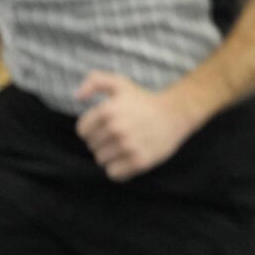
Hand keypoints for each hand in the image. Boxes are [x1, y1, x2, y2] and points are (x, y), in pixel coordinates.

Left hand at [74, 72, 198, 180]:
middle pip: (92, 146)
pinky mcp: (139, 161)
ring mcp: (128, 146)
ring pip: (101, 160)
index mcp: (108, 110)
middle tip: (122, 133)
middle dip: (104, 141)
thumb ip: (95, 81)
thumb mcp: (120, 84)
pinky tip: (130, 156)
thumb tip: (77, 97)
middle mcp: (117, 128)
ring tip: (127, 144)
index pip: (83, 131)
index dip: (94, 128)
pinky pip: (114, 173)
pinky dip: (120, 168)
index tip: (108, 124)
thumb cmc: (144, 100)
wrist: (176, 114)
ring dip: (111, 154)